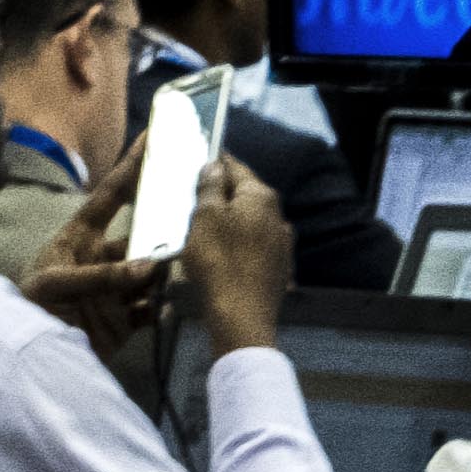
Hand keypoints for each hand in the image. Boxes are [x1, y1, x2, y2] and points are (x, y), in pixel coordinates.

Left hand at [15, 133, 173, 343]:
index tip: (153, 138)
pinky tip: (166, 307)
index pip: (110, 197)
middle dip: (164, 231)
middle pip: (141, 237)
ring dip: (166, 273)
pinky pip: (151, 307)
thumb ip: (101, 274)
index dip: (130, 167)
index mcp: (79, 240)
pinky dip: (161, 307)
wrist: (23, 362)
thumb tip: (149, 267)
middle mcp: (100, 260)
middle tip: (193, 220)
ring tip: (183, 269)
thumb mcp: (54, 285)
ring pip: (152, 272)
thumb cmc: (29, 312)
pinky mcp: (123, 318)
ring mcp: (113, 289)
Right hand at [185, 149, 295, 359]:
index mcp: (262, 198)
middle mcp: (278, 216)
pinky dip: (234, 241)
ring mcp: (281, 242)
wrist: (242, 315)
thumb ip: (210, 189)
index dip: (216, 161)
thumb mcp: (205, 218)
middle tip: (189, 192)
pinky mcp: (276, 265)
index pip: (236, 168)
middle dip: (218, 192)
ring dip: (225, 219)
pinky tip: (217, 249)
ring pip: (247, 221)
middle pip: (243, 195)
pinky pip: (250, 244)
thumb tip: (216, 166)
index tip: (198, 156)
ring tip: (197, 222)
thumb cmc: (219, 261)